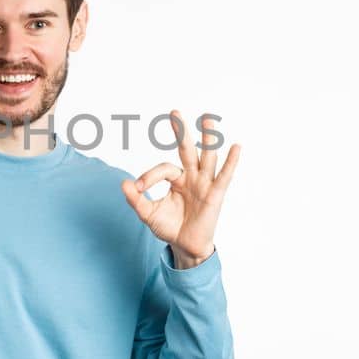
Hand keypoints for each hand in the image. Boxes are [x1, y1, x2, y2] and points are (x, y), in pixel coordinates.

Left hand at [121, 110, 241, 268]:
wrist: (185, 247)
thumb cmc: (170, 228)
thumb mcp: (148, 214)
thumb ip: (136, 199)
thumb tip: (124, 183)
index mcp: (177, 179)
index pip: (163, 169)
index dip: (148, 176)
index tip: (137, 188)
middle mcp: (192, 177)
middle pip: (187, 150)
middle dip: (181, 132)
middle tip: (174, 112)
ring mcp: (205, 184)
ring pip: (207, 157)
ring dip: (208, 139)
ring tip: (209, 120)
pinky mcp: (215, 194)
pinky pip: (224, 176)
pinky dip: (231, 162)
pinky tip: (235, 147)